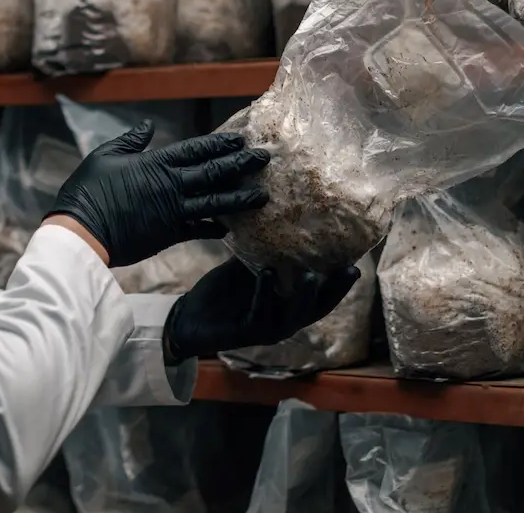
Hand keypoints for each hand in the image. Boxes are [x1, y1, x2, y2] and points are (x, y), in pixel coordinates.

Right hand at [44, 121, 269, 266]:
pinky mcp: (169, 234)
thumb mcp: (106, 156)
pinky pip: (199, 230)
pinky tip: (229, 227)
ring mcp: (173, 212)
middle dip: (241, 164)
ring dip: (240, 198)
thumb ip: (130, 141)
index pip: (196, 150)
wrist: (83, 230)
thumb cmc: (89, 190)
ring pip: (215, 202)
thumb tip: (148, 126)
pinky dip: (214, 228)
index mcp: (156, 164)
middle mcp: (171, 186)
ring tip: (262, 196)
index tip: (240, 139)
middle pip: (214, 172)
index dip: (220, 144)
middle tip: (264, 159)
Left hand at [163, 259, 360, 361]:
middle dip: (335, 290)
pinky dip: (263, 293)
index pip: (322, 296)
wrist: (191, 317)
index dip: (340, 284)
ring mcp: (267, 329)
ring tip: (312, 274)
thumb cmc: (223, 293)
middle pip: (317, 307)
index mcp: (288, 305)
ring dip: (305, 295)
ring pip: (293, 315)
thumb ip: (265, 253)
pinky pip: (259, 312)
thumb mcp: (247, 269)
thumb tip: (279, 217)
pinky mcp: (246, 332)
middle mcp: (284, 320)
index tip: (358, 262)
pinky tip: (265, 274)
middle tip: (351, 270)